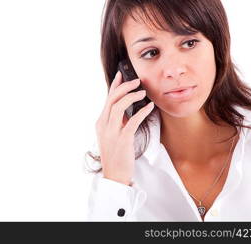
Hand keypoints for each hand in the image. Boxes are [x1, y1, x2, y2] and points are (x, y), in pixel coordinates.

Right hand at [95, 71, 154, 185]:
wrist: (114, 176)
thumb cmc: (116, 156)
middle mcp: (103, 125)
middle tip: (136, 80)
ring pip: (118, 106)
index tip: (121, 74)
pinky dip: (142, 111)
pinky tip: (149, 107)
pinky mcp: (122, 139)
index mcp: (100, 122)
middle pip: (112, 99)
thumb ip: (117, 122)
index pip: (107, 99)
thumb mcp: (112, 135)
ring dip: (131, 96)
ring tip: (143, 92)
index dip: (114, 85)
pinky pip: (132, 120)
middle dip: (124, 87)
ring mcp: (111, 132)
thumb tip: (127, 109)